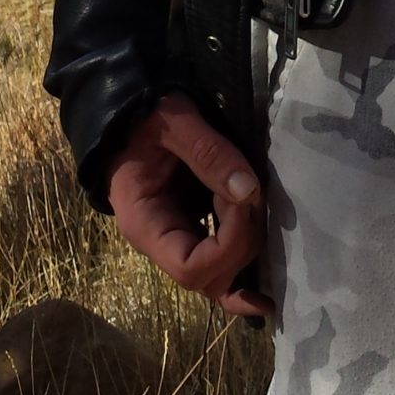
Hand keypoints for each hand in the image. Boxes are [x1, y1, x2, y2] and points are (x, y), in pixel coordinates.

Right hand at [107, 94, 271, 320]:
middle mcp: (161, 243)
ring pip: (221, 274)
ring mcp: (179, 239)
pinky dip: (245, 250)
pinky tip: (266, 240)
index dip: (229, 244)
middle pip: (211, 278)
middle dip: (243, 243)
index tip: (243, 199)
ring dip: (248, 243)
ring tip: (255, 199)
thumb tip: (248, 190)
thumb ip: (208, 152)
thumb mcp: (174, 121)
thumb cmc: (144, 117)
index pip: (191, 269)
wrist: (128, 116)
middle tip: (251, 194)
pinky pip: (222, 255)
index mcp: (145, 225)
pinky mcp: (194, 227)